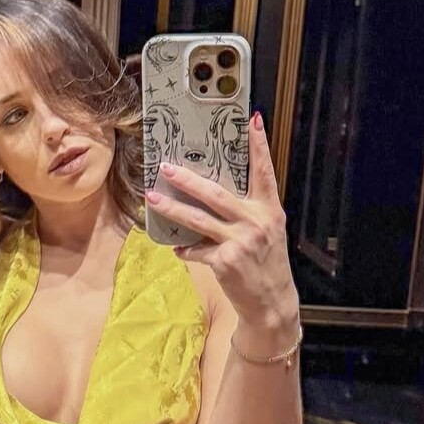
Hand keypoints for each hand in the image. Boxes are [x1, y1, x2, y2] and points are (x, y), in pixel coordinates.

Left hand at [144, 111, 298, 327]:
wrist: (271, 303)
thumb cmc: (266, 265)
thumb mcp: (267, 233)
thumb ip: (248, 213)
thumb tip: (214, 197)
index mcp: (269, 211)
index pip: (265, 172)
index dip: (259, 146)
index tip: (252, 120)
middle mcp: (256, 222)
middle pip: (216, 194)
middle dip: (188, 179)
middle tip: (167, 167)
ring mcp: (240, 242)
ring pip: (198, 220)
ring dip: (172, 208)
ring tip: (152, 198)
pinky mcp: (225, 262)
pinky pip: (196, 250)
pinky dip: (185, 249)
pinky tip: (177, 248)